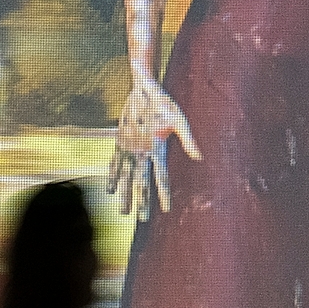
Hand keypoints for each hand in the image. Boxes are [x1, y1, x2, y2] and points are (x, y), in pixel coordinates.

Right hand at [110, 69, 196, 218]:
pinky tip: (109, 190)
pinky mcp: (120, 142)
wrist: (142, 88)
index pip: (160, 176)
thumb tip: (199, 157)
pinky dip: (111, 177)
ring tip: (123, 212)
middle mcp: (139, 150)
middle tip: (142, 219)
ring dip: (124, 194)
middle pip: (140, 181)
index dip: (163, 193)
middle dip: (142, 201)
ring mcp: (127, 147)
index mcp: (155, 147)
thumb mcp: (180, 119)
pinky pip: (114, 164)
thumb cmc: (164, 103)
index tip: (165, 209)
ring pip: (124, 176)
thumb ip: (188, 140)